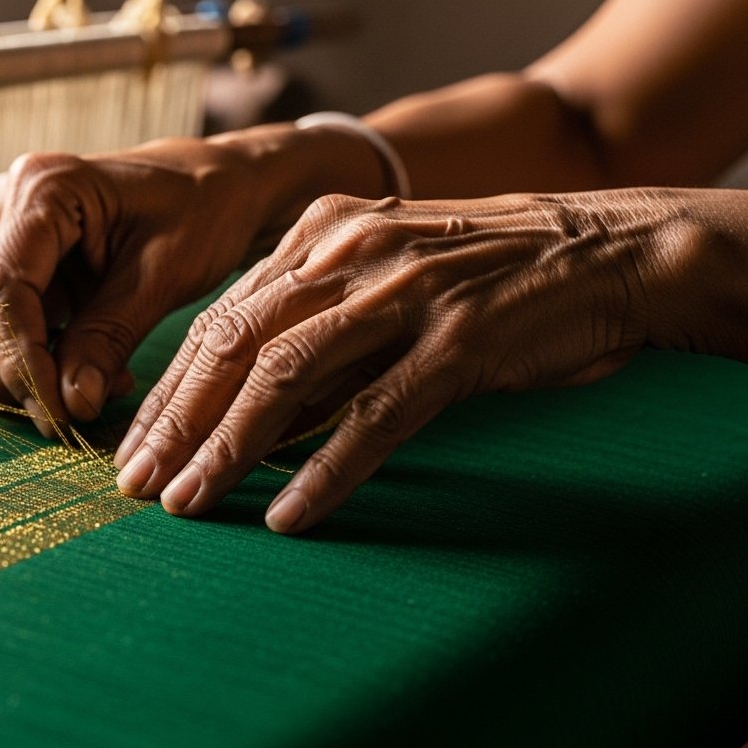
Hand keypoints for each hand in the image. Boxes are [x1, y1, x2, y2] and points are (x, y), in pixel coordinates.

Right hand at [0, 125, 386, 434]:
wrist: (211, 186)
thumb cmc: (200, 214)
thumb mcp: (165, 277)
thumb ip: (110, 338)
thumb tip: (71, 405)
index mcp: (43, 187)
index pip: (1, 289)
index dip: (21, 361)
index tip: (58, 414)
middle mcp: (1, 204)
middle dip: (4, 375)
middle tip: (66, 414)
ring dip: (6, 373)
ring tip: (83, 387)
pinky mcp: (0, 260)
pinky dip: (17, 361)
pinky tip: (77, 368)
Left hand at [114, 190, 675, 532]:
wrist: (612, 250)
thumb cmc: (494, 276)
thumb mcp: (391, 280)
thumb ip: (323, 334)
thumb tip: (256, 420)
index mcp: (324, 232)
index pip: (221, 317)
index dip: (170, 388)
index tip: (135, 445)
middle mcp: (350, 252)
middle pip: (234, 344)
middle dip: (175, 421)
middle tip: (135, 484)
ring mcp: (403, 293)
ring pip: (285, 376)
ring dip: (227, 448)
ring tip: (187, 504)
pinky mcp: (456, 341)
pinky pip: (373, 416)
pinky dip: (324, 470)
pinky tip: (289, 516)